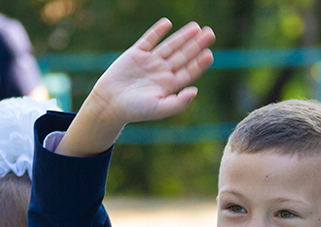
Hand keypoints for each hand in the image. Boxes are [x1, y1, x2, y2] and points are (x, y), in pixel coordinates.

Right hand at [85, 19, 214, 129]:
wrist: (110, 103)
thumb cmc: (135, 110)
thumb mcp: (160, 109)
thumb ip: (179, 102)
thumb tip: (195, 90)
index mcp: (169, 85)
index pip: (189, 71)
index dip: (200, 62)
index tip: (210, 53)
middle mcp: (162, 72)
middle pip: (183, 55)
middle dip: (197, 45)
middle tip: (210, 33)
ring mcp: (150, 62)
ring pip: (170, 45)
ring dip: (183, 36)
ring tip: (196, 27)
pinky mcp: (136, 54)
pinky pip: (149, 39)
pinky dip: (158, 31)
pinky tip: (167, 23)